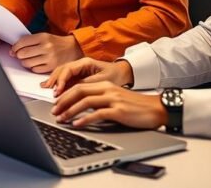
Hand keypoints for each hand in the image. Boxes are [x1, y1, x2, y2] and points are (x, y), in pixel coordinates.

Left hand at [11, 33, 83, 73]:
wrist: (73, 48)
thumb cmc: (56, 43)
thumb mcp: (45, 36)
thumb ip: (30, 41)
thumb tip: (13, 50)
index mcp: (43, 37)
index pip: (22, 42)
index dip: (15, 47)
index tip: (13, 49)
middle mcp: (46, 47)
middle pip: (23, 53)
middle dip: (18, 55)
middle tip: (20, 55)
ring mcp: (49, 58)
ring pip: (27, 63)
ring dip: (24, 62)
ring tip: (27, 60)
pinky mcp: (52, 67)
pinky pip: (35, 69)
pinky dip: (32, 67)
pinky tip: (36, 64)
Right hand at [42, 57, 132, 95]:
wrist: (123, 73)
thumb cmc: (115, 75)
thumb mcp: (102, 81)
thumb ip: (87, 84)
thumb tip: (73, 89)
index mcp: (85, 62)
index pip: (68, 69)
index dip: (61, 80)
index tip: (58, 91)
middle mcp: (79, 64)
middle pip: (61, 70)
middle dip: (53, 80)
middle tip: (48, 91)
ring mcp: (78, 70)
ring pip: (61, 74)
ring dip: (54, 82)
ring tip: (46, 89)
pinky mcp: (78, 76)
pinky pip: (65, 79)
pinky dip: (58, 84)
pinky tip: (52, 89)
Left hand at [51, 82, 166, 129]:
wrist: (157, 108)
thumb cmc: (136, 106)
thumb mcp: (115, 98)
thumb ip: (100, 100)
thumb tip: (82, 109)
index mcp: (105, 85)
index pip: (79, 86)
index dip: (65, 94)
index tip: (56, 103)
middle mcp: (107, 89)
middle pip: (79, 91)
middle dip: (63, 101)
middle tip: (54, 111)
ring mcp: (113, 99)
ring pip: (85, 102)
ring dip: (70, 111)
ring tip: (62, 119)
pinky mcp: (118, 111)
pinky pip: (97, 114)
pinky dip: (85, 119)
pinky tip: (77, 124)